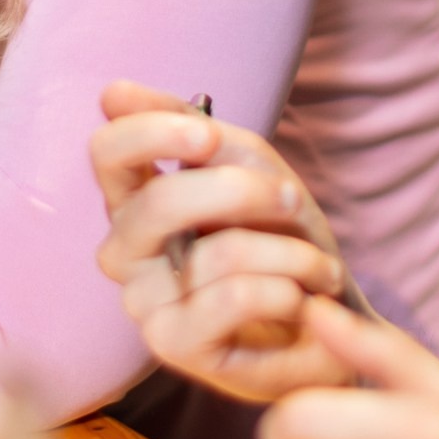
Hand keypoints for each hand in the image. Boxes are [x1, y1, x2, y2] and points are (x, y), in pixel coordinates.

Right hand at [91, 79, 355, 400]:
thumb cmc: (283, 240)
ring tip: (322, 269)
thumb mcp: (250, 168)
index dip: (152, 132)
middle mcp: (125, 250)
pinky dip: (287, 291)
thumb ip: (193, 130)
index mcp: (135, 199)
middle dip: (241, 193)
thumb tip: (112, 92)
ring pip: (216, 253)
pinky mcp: (172, 347)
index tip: (209, 136)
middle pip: (157, 203)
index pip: (108, 152)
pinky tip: (304, 302)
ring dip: (291, 253)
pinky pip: (233, 300)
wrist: (331, 321)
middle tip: (291, 199)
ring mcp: (142, 302)